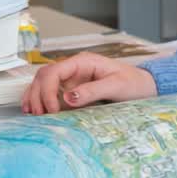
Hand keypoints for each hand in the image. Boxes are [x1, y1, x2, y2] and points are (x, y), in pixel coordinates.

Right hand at [21, 52, 157, 114]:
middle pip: (44, 76)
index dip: (48, 90)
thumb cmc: (133, 83)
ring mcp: (72, 78)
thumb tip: (68, 97)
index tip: (52, 109)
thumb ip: (93, 90)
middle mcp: (74, 68)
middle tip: (39, 115)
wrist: (144, 86)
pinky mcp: (73, 88)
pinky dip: (41, 100)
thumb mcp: (116, 86)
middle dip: (38, 94)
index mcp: (83, 62)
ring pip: (43, 83)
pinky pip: (51, 91)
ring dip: (35, 97)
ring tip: (33, 114)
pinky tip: (36, 110)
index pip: (54, 71)